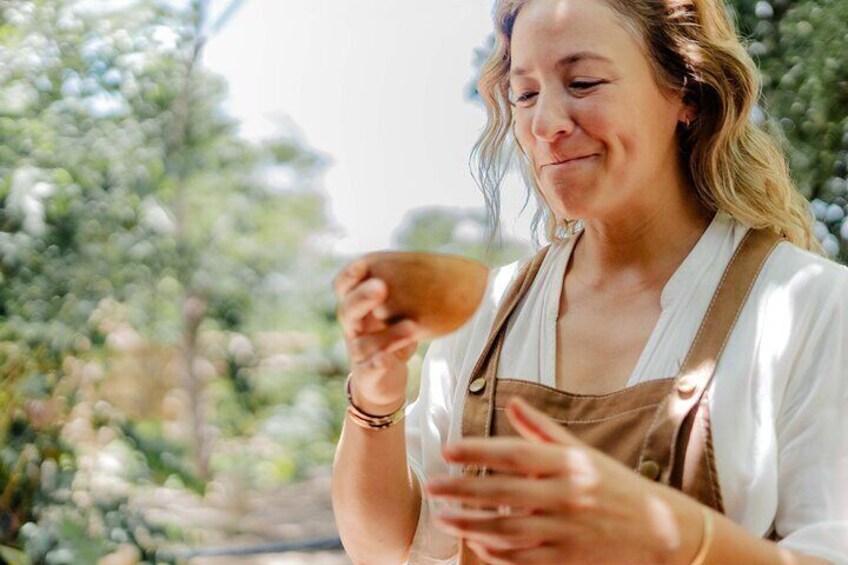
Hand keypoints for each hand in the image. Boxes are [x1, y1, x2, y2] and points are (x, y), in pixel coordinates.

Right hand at [333, 258, 419, 414]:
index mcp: (358, 308)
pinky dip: (377, 362)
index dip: (349, 276)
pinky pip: (369, 369)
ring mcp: (357, 353)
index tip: (363, 264)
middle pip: (347, 310)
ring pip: (363, 343)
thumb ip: (401, 292)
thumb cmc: (390, 337)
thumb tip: (432, 262)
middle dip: (362, 298)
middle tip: (381, 287)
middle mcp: (353, 329)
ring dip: (387, 334)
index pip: (343, 287)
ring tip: (412, 327)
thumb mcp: (394, 313)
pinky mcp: (367, 375)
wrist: (383, 380)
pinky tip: (386, 358)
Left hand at [425, 397, 701, 564]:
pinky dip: (497, 552)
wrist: (662, 532)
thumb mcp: (584, 453)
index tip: (447, 450)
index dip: (478, 450)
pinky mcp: (569, 561)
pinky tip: (476, 543)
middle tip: (431, 485)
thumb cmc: (616, 486)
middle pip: (504, 491)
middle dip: (462, 488)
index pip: (515, 453)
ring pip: (508, 529)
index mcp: (570, 464)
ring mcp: (568, 531)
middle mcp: (567, 495)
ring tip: (442, 517)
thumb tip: (511, 402)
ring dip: (470, 524)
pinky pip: (524, 559)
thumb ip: (544, 430)